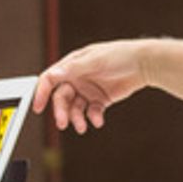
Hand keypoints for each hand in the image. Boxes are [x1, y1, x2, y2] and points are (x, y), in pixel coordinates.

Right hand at [31, 40, 151, 133]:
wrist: (144, 64)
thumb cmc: (119, 55)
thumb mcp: (95, 61)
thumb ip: (73, 69)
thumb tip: (53, 75)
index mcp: (72, 66)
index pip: (50, 79)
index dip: (42, 92)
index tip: (38, 107)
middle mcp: (77, 78)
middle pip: (62, 98)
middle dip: (62, 111)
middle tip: (63, 123)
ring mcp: (88, 90)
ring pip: (75, 108)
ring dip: (77, 118)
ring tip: (83, 127)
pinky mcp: (100, 100)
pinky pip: (91, 112)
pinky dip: (93, 118)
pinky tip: (98, 120)